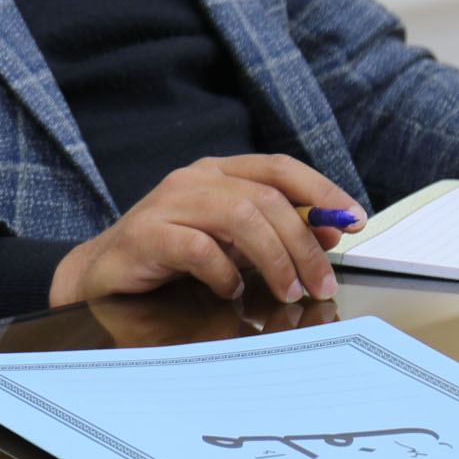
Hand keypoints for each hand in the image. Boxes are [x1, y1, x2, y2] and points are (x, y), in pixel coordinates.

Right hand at [47, 154, 357, 308]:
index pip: (279, 167)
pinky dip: (226, 273)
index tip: (355, 219)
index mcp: (217, 172)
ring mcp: (167, 203)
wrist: (103, 273)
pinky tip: (232, 292)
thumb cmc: (171, 255)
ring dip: (275, 259)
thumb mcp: (233, 241)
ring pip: (239, 216)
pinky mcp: (147, 234)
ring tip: (288, 291)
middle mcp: (194, 179)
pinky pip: (200, 248)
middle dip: (304, 242)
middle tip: (322, 282)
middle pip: (266, 197)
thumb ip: (275, 232)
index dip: (321, 190)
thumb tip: (330, 231)